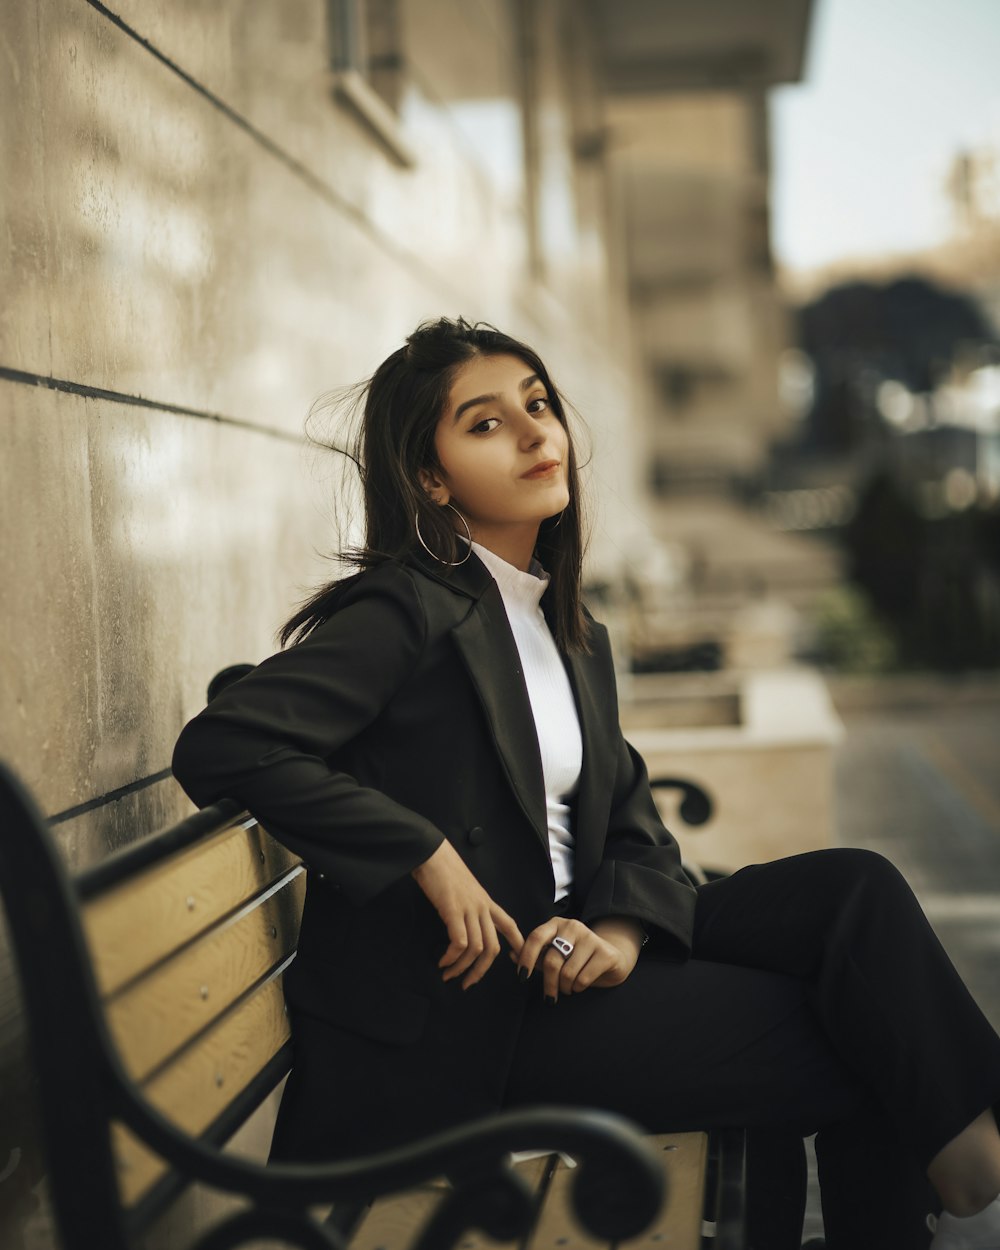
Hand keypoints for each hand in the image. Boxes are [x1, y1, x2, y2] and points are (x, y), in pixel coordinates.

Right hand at [411, 840, 523, 988]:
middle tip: (467, 983)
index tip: (517, 962)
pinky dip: (451, 957)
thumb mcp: (464, 888)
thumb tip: (462, 924)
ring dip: (462, 968)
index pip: (509, 925)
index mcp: (486, 901)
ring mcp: (469, 908)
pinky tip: (442, 961)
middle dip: (481, 971)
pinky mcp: (453, 910)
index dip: (517, 945)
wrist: (431, 853)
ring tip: (448, 975)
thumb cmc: (443, 869)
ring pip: (476, 949)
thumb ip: (468, 905)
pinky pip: (459, 943)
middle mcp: (482, 907)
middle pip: (493, 947)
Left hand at [513, 916, 643, 1002]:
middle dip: (548, 984)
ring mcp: (590, 937)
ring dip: (565, 988)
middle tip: (549, 997)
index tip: (522, 977)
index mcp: (556, 924)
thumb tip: (511, 955)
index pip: (536, 937)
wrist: (611, 958)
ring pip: (567, 973)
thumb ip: (535, 956)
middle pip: (551, 961)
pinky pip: (583, 979)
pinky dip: (578, 988)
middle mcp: (572, 926)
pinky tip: (580, 985)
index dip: (526, 958)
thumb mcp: (554, 955)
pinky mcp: (605, 953)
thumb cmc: (576, 958)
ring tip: (568, 987)